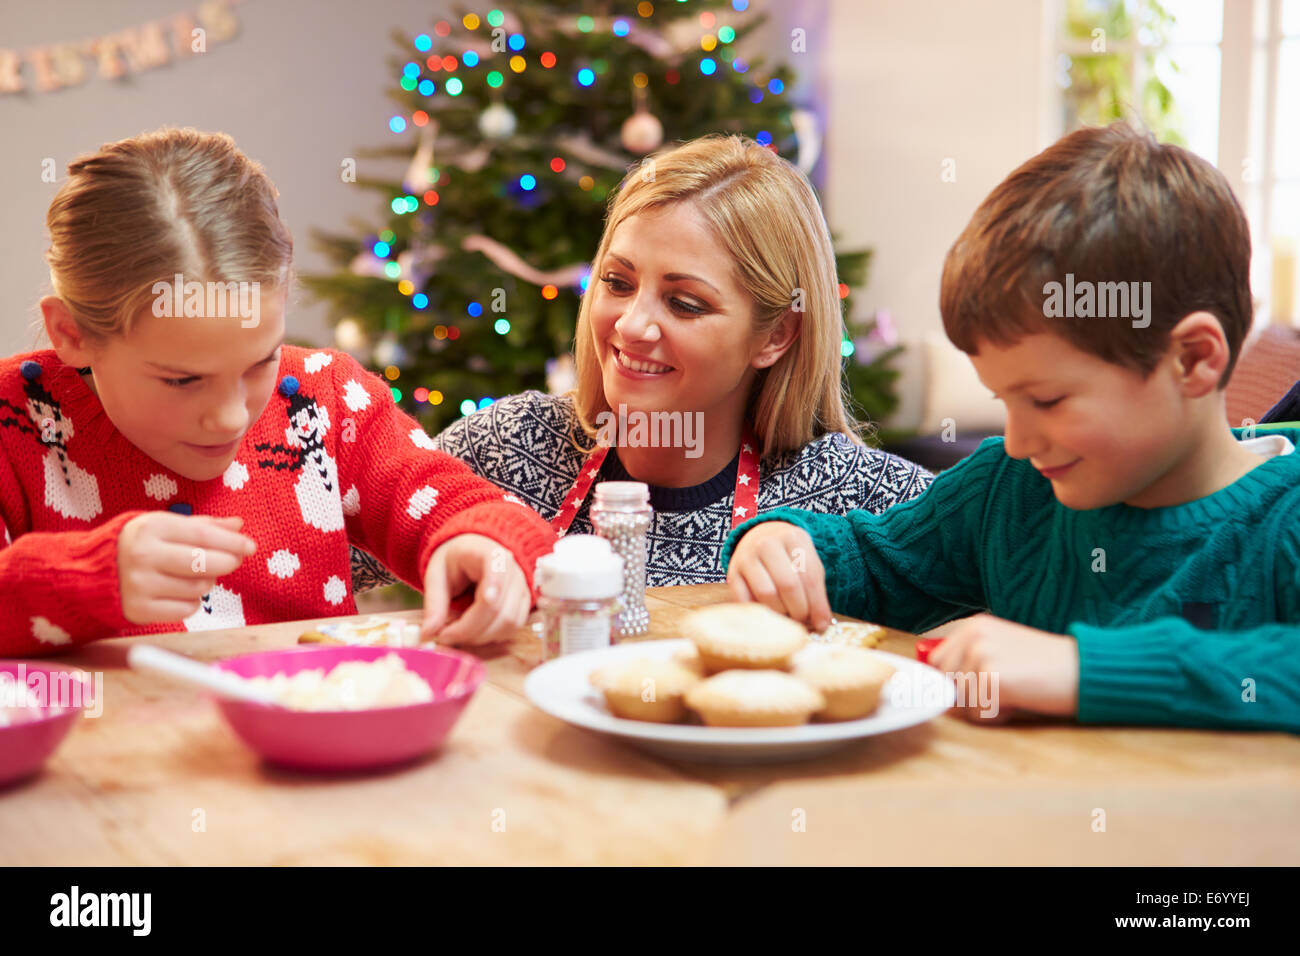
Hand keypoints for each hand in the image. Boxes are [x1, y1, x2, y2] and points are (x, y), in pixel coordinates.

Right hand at [117, 513, 254, 624]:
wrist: (91, 573)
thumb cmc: (137, 544)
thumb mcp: (163, 525)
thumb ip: (202, 525)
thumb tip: (238, 525)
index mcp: (151, 527)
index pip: (203, 535)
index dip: (232, 542)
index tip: (251, 546)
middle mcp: (143, 555)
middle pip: (204, 563)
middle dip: (227, 563)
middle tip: (233, 561)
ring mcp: (139, 584)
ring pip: (199, 588)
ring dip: (207, 582)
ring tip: (194, 575)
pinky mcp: (139, 610)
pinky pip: (186, 610)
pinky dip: (191, 602)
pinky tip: (179, 591)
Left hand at [421, 533, 530, 645]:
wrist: (472, 553)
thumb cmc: (455, 561)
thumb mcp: (437, 575)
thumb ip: (434, 603)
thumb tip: (428, 632)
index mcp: (491, 554)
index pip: (497, 575)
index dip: (488, 597)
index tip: (473, 613)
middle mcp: (513, 571)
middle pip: (500, 609)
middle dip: (471, 629)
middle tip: (445, 635)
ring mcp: (522, 588)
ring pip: (509, 623)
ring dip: (481, 636)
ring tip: (457, 634)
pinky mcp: (524, 604)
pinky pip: (513, 628)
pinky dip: (492, 636)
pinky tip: (473, 632)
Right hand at [725, 521, 832, 631]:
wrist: (759, 537)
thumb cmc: (789, 556)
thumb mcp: (807, 563)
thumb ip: (816, 591)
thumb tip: (821, 624)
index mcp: (792, 538)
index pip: (809, 576)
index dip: (817, 604)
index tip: (822, 624)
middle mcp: (766, 544)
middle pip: (788, 585)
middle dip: (799, 610)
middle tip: (803, 620)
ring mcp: (746, 557)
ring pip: (766, 594)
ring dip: (780, 613)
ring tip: (787, 615)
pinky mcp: (732, 573)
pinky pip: (745, 600)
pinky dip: (759, 612)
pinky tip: (769, 613)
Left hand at [927, 614, 1079, 722]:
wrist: (1082, 670)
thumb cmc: (1044, 667)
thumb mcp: (1001, 651)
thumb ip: (969, 663)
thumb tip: (937, 691)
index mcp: (973, 626)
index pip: (937, 663)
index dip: (955, 683)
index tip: (981, 687)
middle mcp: (973, 636)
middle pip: (946, 684)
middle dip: (969, 697)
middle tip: (1005, 689)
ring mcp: (981, 655)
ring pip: (961, 703)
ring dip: (986, 708)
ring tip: (1016, 692)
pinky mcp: (992, 678)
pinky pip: (978, 714)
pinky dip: (998, 716)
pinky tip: (1020, 700)